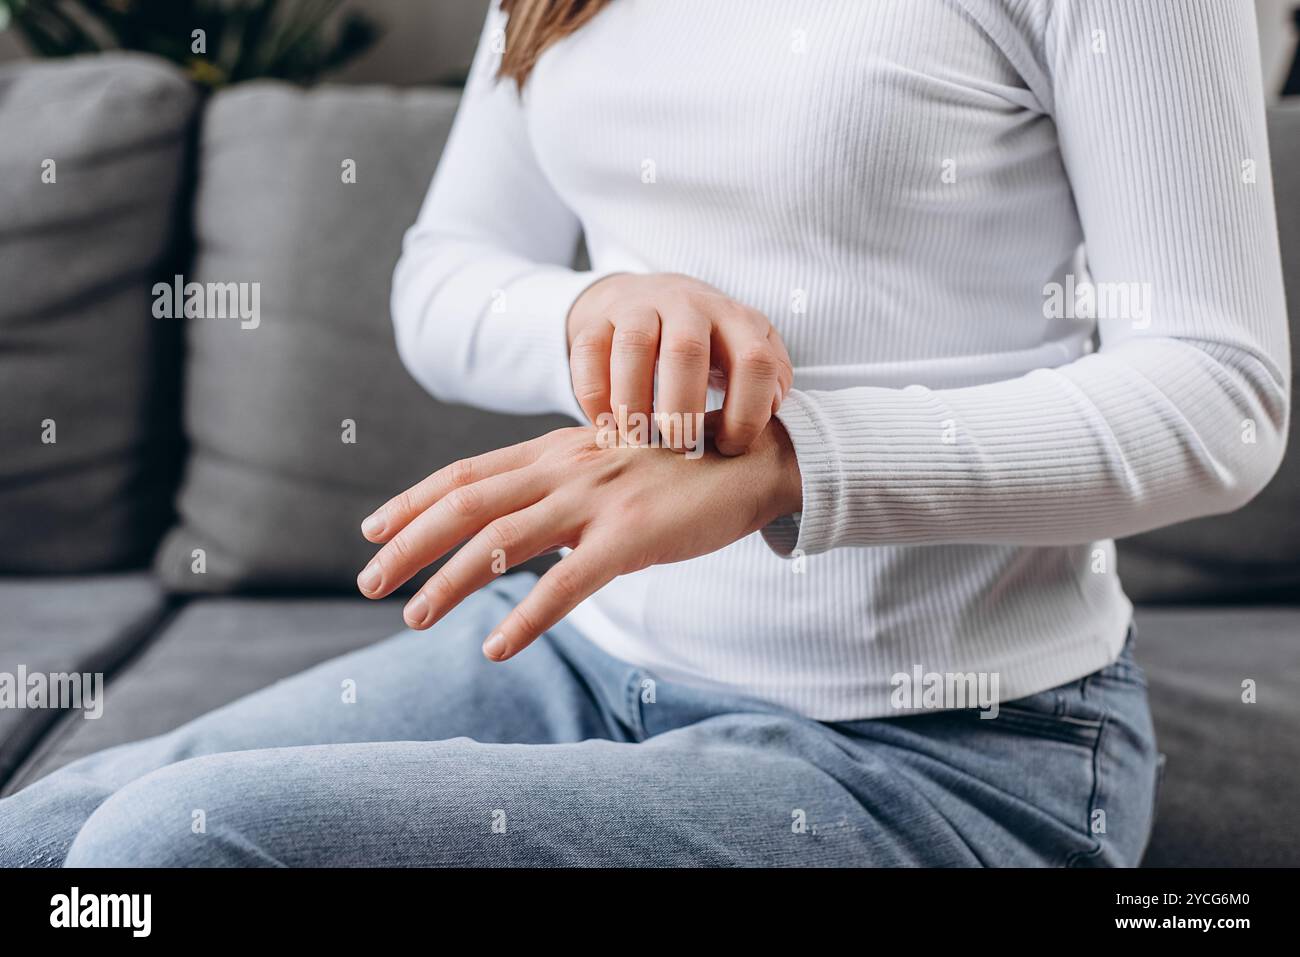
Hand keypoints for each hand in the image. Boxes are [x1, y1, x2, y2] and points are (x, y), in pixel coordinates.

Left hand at [356, 419, 801, 660]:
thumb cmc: (677, 468)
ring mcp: (598, 498)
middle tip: (368, 582)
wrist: (752, 457)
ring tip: (414, 617)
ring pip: (503, 540)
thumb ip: (557, 486)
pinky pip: (568, 584)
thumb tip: (511, 523)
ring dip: (451, 582)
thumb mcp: (606, 465)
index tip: (372, 529)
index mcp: (556, 449)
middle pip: (467, 504)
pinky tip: (497, 648)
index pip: (466, 473)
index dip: (412, 501)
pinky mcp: (632, 536)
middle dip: (408, 544)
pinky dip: (527, 617)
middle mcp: (566, 467)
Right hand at [567, 273, 793, 455]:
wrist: (649, 297)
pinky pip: (588, 351)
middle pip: (686, 351)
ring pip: (633, 347)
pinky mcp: (598, 318)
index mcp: (736, 319)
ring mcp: (640, 307)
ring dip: (633, 404)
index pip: (754, 361)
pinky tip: (606, 423)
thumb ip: (770, 378)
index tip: (729, 446)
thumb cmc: (708, 341)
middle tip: (679, 446)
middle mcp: (689, 306)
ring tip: (638, 439)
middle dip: (683, 410)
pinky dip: (593, 395)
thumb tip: (770, 411)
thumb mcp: (748, 349)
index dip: (747, 412)